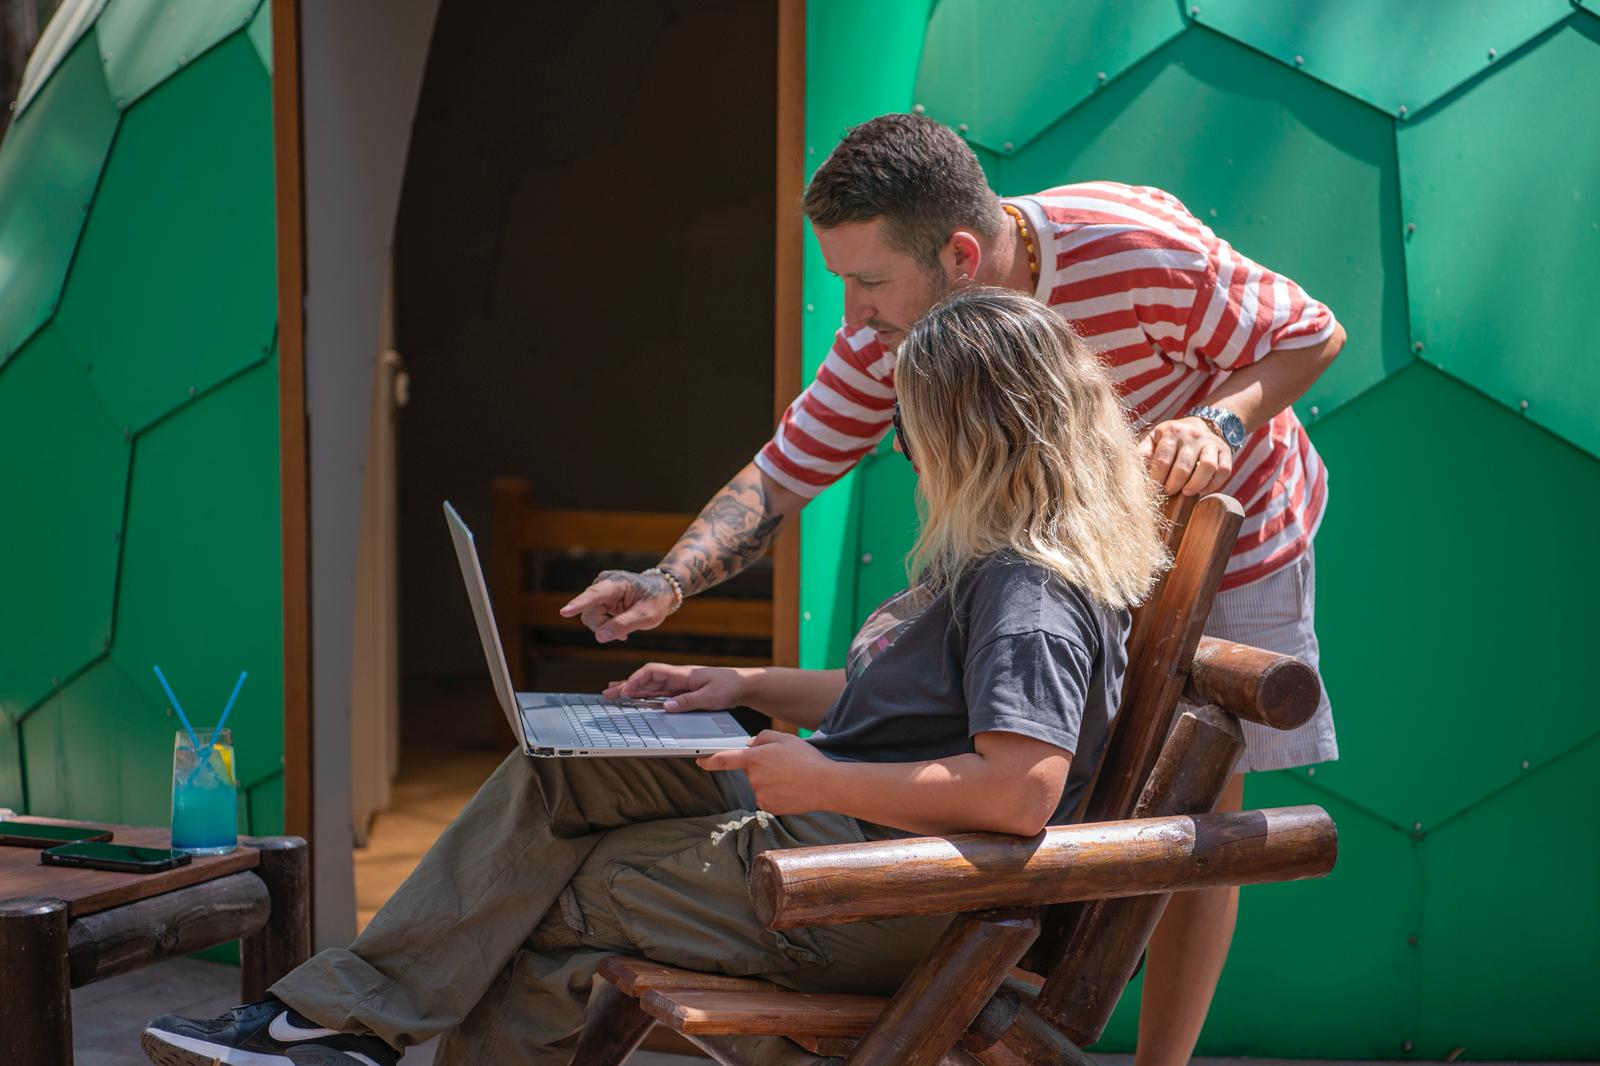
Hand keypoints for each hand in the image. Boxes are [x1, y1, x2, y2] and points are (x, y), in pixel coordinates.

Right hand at [559, 569, 674, 642]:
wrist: (662, 591)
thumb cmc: (656, 600)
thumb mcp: (646, 616)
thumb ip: (624, 625)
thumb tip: (599, 636)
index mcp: (617, 583)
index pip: (595, 595)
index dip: (579, 604)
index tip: (564, 612)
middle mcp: (603, 584)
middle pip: (590, 613)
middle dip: (603, 626)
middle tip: (624, 634)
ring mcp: (600, 591)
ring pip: (590, 617)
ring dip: (605, 627)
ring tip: (625, 626)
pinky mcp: (599, 599)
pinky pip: (594, 618)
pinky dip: (606, 625)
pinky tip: (620, 625)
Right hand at [603, 663, 751, 710]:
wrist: (743, 684)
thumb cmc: (729, 687)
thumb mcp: (710, 697)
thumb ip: (688, 701)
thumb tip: (666, 706)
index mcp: (682, 674)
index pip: (652, 672)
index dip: (635, 680)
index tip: (624, 691)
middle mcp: (677, 677)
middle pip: (646, 679)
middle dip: (626, 685)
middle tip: (608, 694)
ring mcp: (679, 684)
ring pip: (650, 686)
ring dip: (633, 690)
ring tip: (615, 695)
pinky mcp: (683, 691)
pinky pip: (660, 693)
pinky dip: (646, 696)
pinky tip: (637, 700)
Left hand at [696, 730, 833, 814]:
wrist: (824, 784)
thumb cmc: (806, 759)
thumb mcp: (785, 738)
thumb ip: (762, 738)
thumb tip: (750, 746)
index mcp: (755, 758)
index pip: (725, 759)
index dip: (710, 760)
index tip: (700, 761)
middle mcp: (754, 778)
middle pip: (751, 771)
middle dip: (763, 767)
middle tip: (785, 764)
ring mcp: (760, 795)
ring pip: (760, 785)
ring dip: (771, 781)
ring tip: (792, 777)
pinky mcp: (769, 807)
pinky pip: (768, 797)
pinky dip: (777, 793)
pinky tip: (791, 788)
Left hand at [1138, 416, 1234, 495]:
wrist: (1200, 425)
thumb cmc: (1172, 437)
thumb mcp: (1154, 438)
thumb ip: (1144, 450)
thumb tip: (1137, 465)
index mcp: (1173, 432)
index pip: (1163, 460)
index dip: (1156, 479)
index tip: (1151, 492)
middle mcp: (1193, 435)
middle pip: (1184, 466)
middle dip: (1173, 485)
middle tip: (1167, 493)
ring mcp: (1211, 443)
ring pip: (1207, 467)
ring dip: (1195, 485)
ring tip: (1185, 493)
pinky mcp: (1225, 452)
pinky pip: (1224, 470)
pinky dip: (1214, 484)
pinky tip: (1202, 490)